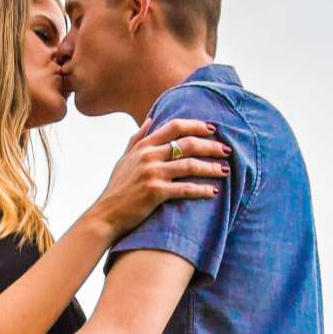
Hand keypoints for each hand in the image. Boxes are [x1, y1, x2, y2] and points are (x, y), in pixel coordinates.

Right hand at [89, 116, 229, 240]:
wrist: (106, 214)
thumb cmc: (117, 188)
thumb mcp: (124, 159)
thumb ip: (137, 138)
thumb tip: (150, 119)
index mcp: (143, 146)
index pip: (174, 127)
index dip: (196, 125)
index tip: (213, 129)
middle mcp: (148, 156)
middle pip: (187, 144)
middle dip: (210, 146)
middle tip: (226, 150)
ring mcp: (152, 174)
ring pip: (190, 165)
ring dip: (211, 168)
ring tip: (225, 170)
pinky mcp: (155, 192)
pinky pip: (185, 189)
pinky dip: (201, 190)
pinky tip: (213, 192)